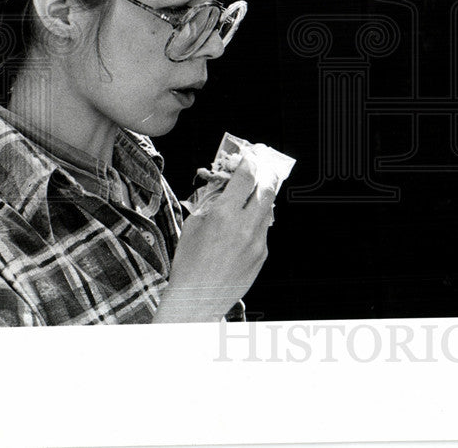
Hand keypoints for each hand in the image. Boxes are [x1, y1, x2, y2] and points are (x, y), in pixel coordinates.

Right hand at [154, 145, 278, 322]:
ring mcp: (257, 242)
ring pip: (269, 209)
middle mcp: (244, 227)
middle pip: (267, 189)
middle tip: (263, 168)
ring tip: (255, 193)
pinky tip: (247, 222)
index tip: (249, 157)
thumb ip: (211, 202)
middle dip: (266, 174)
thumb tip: (224, 186)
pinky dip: (258, 221)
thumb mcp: (193, 225)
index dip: (249, 163)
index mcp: (223, 216)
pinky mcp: (262, 254)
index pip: (246, 178)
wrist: (197, 299)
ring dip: (263, 197)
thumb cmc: (189, 265)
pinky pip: (264, 230)